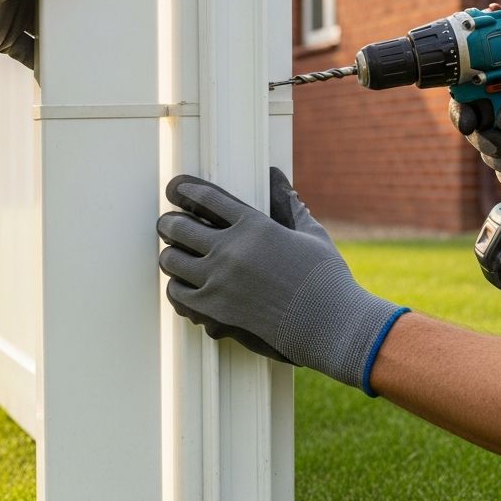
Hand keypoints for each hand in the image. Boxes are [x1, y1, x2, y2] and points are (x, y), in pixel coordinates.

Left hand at [156, 167, 407, 393]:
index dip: (184, 189)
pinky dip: (178, 288)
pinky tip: (186, 285)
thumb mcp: (311, 235)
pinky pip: (178, 294)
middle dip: (170, 223)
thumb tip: (276, 175)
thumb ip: (288, 205)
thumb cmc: (326, 279)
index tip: (175, 188)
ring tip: (176, 255)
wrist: (331, 325)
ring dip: (172, 255)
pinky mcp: (215, 311)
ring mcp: (219, 282)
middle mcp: (230, 250)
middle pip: (177, 226)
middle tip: (169, 224)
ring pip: (171, 260)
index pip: (204, 197)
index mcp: (253, 225)